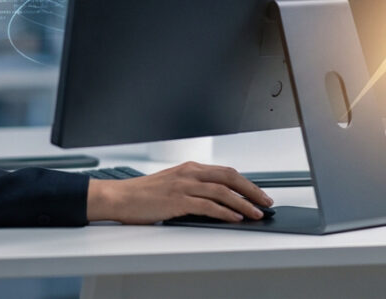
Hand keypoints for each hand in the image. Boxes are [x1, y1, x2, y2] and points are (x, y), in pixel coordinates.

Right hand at [85, 162, 272, 223]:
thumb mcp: (172, 185)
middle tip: (266, 202)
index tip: (259, 193)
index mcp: (189, 168)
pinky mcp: (177, 200)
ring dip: (243, 202)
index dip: (246, 183)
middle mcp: (189, 173)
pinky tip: (235, 217)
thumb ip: (193, 188)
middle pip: (229, 177)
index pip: (225, 172)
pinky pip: (207, 205)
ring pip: (222, 191)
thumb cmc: (144, 194)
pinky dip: (225, 211)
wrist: (120, 196)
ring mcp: (183, 185)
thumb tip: (217, 201)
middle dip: (251, 190)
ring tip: (256, 212)